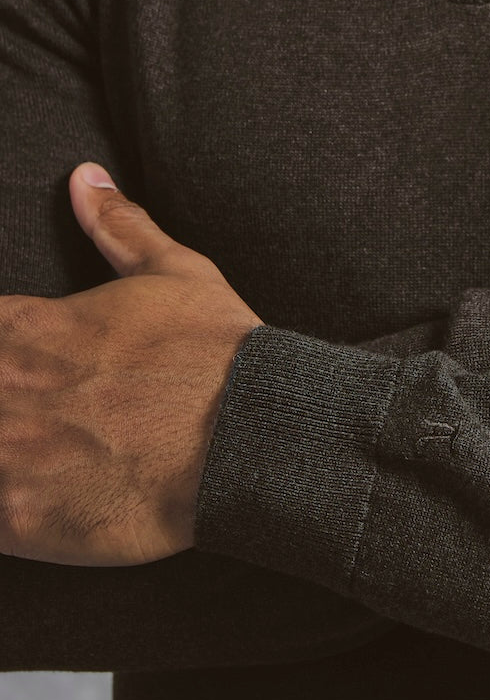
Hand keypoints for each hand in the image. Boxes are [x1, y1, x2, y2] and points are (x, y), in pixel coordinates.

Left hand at [0, 164, 263, 565]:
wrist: (254, 438)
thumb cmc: (218, 354)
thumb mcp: (175, 272)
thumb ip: (118, 227)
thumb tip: (85, 178)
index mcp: (28, 328)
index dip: (1, 347)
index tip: (19, 365)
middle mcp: (5, 388)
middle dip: (2, 394)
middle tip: (32, 405)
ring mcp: (7, 457)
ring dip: (2, 445)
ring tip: (32, 451)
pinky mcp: (20, 520)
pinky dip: (7, 507)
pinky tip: (33, 500)